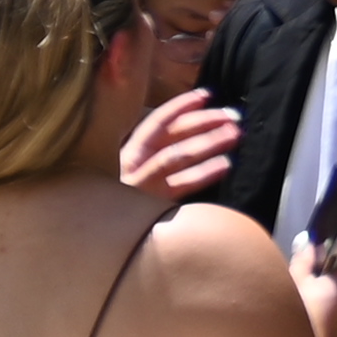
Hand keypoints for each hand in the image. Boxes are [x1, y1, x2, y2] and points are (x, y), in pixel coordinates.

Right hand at [119, 90, 241, 201]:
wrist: (102, 240)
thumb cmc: (120, 207)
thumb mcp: (131, 175)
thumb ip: (153, 156)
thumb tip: (193, 134)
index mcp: (126, 154)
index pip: (155, 122)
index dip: (180, 107)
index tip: (205, 95)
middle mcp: (130, 165)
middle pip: (168, 135)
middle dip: (202, 121)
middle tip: (232, 116)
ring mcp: (138, 185)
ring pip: (176, 155)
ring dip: (207, 142)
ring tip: (234, 135)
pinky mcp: (148, 205)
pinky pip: (181, 185)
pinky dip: (204, 173)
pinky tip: (224, 165)